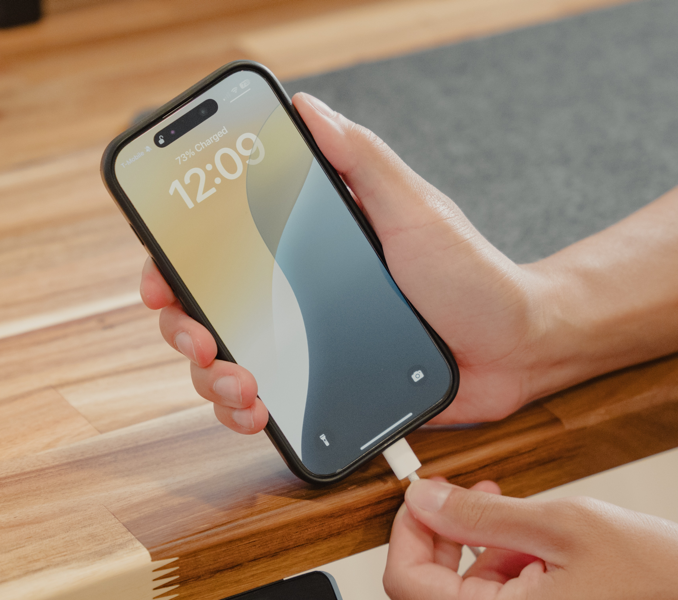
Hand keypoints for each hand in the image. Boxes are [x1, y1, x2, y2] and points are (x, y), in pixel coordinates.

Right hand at [140, 92, 563, 434]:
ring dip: (211, 379)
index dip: (177, 261)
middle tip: (201, 339)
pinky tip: (256, 412)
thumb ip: (361, 161)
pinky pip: (261, 403)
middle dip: (185, 328)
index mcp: (307, 245)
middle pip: (205, 309)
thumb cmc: (472, 274)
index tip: (161, 278)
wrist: (516, 349)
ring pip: (223, 364)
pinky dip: (243, 412)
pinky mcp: (320, 388)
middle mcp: (294, 295)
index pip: (221, 248)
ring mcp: (303, 344)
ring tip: (240, 386)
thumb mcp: (415, 209)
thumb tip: (306, 109)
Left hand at [383, 478, 677, 599]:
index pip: (406, 581)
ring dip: (486, 562)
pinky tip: (551, 560)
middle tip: (483, 495)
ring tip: (533, 526)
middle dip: (450, 541)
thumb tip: (423, 501)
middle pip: (436, 598)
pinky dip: (511, 589)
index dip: (407, 530)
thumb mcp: (565, 524)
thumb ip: (480, 515)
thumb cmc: (670, 586)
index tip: (425, 494)